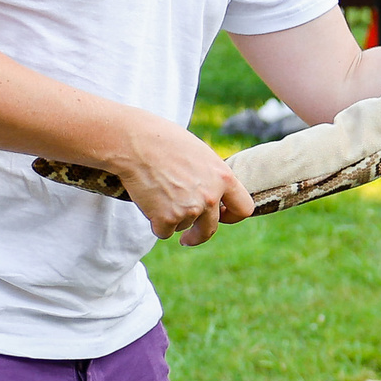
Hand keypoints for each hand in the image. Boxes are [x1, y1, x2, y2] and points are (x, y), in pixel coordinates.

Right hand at [114, 116, 254, 245]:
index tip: (221, 218)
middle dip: (198, 235)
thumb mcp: (201, 155)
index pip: (243, 208)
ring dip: (171, 218)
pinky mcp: (168, 219)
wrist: (136, 143)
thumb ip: (211, 177)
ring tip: (158, 192)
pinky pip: (164, 231)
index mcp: (224, 178)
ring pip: (183, 227)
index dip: (231, 216)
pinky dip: (156, 222)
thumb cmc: (166, 143)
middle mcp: (212, 197)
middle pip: (211, 229)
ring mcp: (191, 210)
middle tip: (188, 237)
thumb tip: (214, 196)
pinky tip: (149, 202)